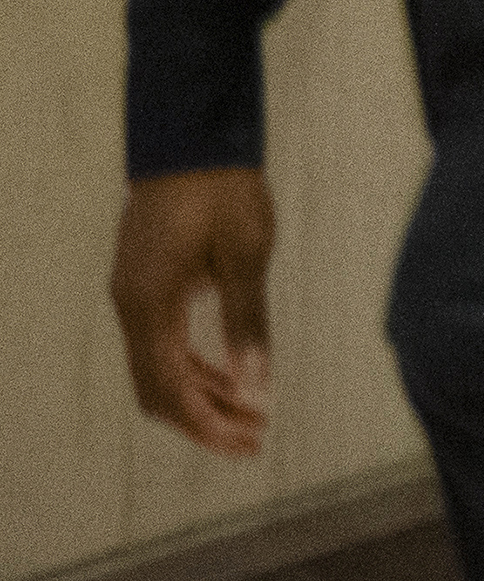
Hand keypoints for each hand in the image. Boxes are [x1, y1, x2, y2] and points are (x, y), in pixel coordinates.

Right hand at [111, 168, 275, 455]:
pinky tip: (230, 373)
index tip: (248, 440)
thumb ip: (247, 321)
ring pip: (157, 368)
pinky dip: (192, 365)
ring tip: (252, 412)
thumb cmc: (223, 191)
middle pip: (156, 389)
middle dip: (203, 419)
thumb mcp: (246, 255)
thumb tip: (255, 384)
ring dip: (201, 395)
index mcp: (149, 304)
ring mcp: (132, 295)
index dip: (206, 423)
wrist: (191, 140)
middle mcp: (130, 306)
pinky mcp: (143, 283)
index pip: (168, 388)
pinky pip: (160, 342)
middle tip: (255, 437)